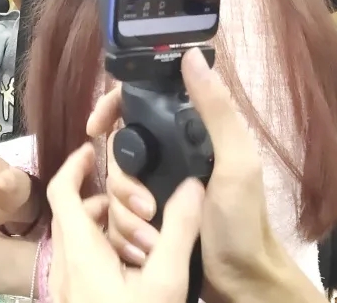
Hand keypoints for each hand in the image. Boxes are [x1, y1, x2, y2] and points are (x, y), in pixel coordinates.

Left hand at [48, 142, 204, 302]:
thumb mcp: (167, 280)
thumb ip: (179, 231)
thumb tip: (192, 186)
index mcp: (79, 250)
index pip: (61, 190)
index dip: (74, 164)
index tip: (94, 151)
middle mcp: (62, 264)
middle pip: (71, 214)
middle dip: (102, 201)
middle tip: (139, 205)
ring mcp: (62, 285)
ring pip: (75, 240)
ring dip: (103, 229)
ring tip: (143, 238)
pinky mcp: (69, 299)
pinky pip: (77, 262)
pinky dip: (99, 251)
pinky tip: (133, 264)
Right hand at [93, 48, 280, 299]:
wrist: (239, 282)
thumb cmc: (242, 222)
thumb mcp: (236, 162)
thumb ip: (216, 110)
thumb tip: (191, 56)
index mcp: (188, 133)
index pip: (138, 104)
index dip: (111, 108)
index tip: (94, 127)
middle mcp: (168, 155)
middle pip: (118, 151)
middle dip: (123, 180)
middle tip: (145, 205)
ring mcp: (156, 187)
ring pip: (114, 186)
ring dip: (124, 211)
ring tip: (149, 233)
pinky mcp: (146, 217)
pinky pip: (115, 213)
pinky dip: (123, 229)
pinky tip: (141, 245)